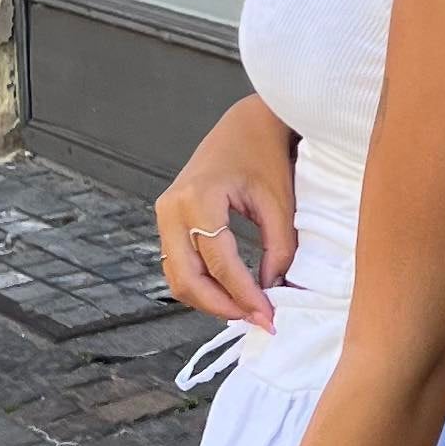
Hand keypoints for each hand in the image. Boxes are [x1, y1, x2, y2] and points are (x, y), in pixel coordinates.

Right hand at [157, 94, 300, 328]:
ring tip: (246, 310)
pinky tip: (230, 294)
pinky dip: (201, 285)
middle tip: (256, 320)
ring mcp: (165, 214)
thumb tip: (274, 294)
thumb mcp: (279, 204)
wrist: (246, 124)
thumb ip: (278, 252)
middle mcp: (172, 208)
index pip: (220, 263)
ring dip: (209, 301)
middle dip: (221, 307)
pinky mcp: (168, 220)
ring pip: (177, 277)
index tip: (269, 317)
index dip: (244, 296)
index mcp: (199, 198)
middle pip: (187, 278)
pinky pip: (178, 265)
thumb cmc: (265, 156)